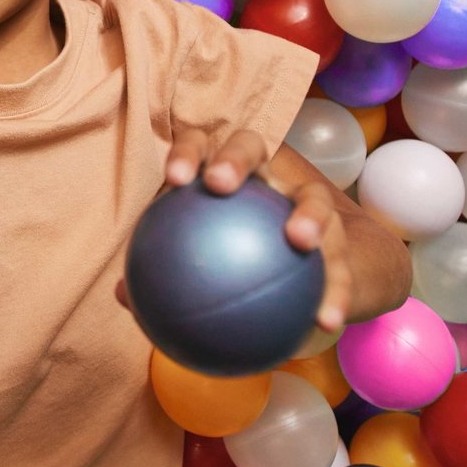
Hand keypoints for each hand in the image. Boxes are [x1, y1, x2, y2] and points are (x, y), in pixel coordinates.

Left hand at [154, 128, 410, 333]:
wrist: (314, 263)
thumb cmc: (236, 253)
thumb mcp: (203, 260)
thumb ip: (168, 271)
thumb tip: (122, 295)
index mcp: (229, 170)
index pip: (202, 145)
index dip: (189, 153)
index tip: (175, 179)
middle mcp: (270, 172)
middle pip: (253, 145)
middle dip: (236, 157)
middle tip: (220, 183)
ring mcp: (310, 198)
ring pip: (312, 196)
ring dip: (308, 215)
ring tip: (300, 240)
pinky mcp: (344, 235)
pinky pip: (341, 264)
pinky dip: (336, 292)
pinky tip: (328, 321)